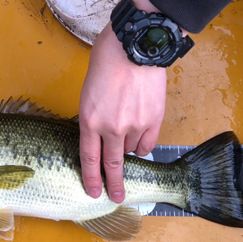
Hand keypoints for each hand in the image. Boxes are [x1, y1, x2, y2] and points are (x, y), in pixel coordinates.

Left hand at [79, 0, 166, 201]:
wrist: (134, 45)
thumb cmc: (106, 62)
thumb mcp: (88, 92)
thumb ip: (93, 118)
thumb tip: (103, 135)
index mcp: (89, 120)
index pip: (89, 158)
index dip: (91, 178)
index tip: (94, 191)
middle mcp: (111, 128)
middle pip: (112, 165)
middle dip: (114, 185)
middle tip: (116, 196)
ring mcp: (135, 125)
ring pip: (131, 151)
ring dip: (127, 148)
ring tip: (126, 128)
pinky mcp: (154, 119)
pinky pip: (148, 144)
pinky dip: (142, 144)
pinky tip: (139, 137)